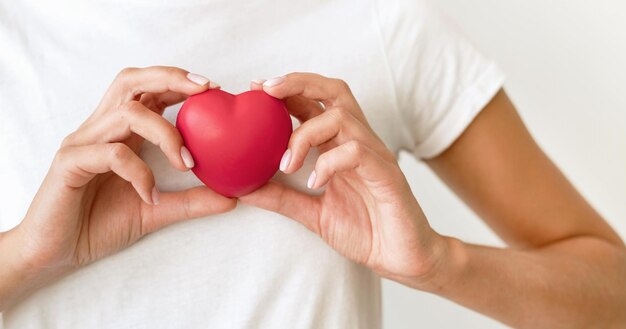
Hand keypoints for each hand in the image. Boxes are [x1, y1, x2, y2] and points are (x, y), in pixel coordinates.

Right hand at [14, 67, 234, 280]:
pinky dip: (139, 172)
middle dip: (170, 78)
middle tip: (205, 90)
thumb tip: (232, 197)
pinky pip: (111, 154)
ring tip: (187, 162)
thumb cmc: (100, 224)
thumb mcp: (156, 210)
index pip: (147, 90)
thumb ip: (191, 201)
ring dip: (165, 134)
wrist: (57, 254)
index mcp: (118, 132)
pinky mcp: (70, 163)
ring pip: (127, 114)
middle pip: (130, 81)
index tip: (213, 89)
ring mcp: (82, 143)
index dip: (178, 81)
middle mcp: (100, 129)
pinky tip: (150, 195)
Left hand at [242, 73, 449, 286]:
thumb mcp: (312, 213)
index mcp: (341, 145)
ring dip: (305, 135)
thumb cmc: (364, 230)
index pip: (316, 103)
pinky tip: (314, 184)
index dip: (287, 89)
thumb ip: (281, 198)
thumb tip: (243, 189)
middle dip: (298, 83)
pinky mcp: (386, 174)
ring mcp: (374, 156)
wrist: (401, 257)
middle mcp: (359, 142)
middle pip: (335, 92)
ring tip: (287, 165)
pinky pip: (356, 152)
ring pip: (341, 118)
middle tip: (266, 90)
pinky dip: (329, 163)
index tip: (256, 88)